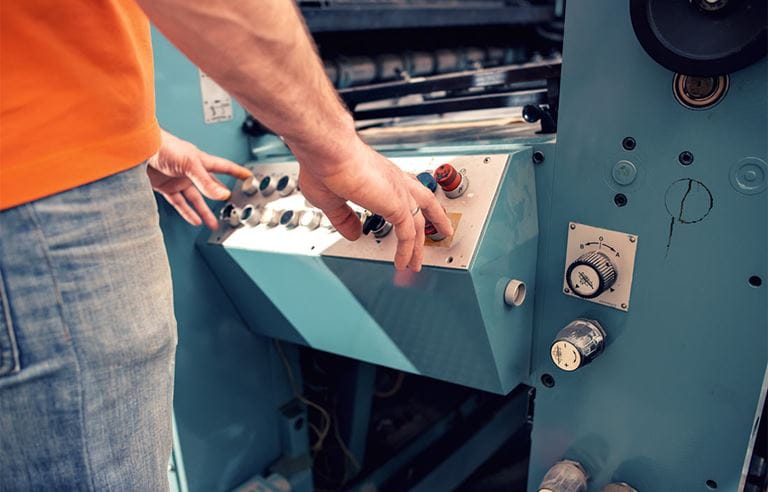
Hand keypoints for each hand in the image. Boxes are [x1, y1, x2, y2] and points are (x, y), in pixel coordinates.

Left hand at [148, 130, 251, 228]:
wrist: (137, 149)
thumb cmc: (162, 146)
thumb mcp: (189, 164)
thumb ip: (205, 181)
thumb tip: (221, 194)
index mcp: (201, 161)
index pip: (223, 167)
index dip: (236, 172)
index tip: (248, 177)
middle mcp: (191, 171)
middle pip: (210, 187)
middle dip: (221, 198)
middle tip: (231, 208)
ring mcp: (179, 180)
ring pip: (196, 199)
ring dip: (204, 212)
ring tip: (213, 224)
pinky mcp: (166, 187)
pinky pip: (179, 203)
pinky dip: (187, 212)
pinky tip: (194, 220)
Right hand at [296, 139, 453, 271]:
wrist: (329, 151)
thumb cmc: (326, 163)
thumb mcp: (332, 198)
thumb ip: (345, 218)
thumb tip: (353, 234)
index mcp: (380, 174)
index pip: (404, 187)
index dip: (409, 202)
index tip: (411, 213)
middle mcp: (394, 180)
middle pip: (424, 201)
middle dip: (434, 218)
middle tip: (441, 229)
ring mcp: (399, 191)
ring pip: (420, 221)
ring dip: (420, 243)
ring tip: (419, 260)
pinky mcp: (398, 205)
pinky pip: (409, 234)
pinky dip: (408, 250)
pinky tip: (404, 262)